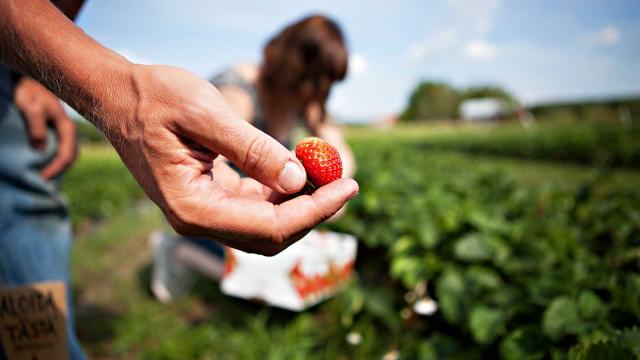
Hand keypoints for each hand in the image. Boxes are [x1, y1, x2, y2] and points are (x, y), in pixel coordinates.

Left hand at [13, 77, 76, 178]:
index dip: (57, 168)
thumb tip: (41, 148)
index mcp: (67, 127)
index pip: (67, 154)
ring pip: (66, 152)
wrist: (28, 77)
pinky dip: (54, 157)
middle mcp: (68, 130)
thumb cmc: (27, 89)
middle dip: (59, 169)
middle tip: (42, 179)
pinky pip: (60, 147)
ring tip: (43, 172)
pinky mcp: (56, 129)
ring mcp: (63, 130)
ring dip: (57, 164)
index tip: (42, 178)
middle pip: (71, 156)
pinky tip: (44, 159)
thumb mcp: (30, 105)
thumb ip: (36, 126)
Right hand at [106, 65, 357, 255]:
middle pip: (271, 235)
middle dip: (313, 212)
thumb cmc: (153, 98)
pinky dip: (282, 192)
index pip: (269, 227)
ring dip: (300, 203)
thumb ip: (252, 150)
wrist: (118, 96)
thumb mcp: (204, 114)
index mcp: (192, 208)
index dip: (315, 210)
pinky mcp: (211, 198)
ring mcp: (204, 211)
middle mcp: (198, 219)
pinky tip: (298, 170)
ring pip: (266, 223)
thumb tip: (297, 180)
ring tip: (328, 172)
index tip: (348, 186)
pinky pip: (255, 206)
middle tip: (346, 182)